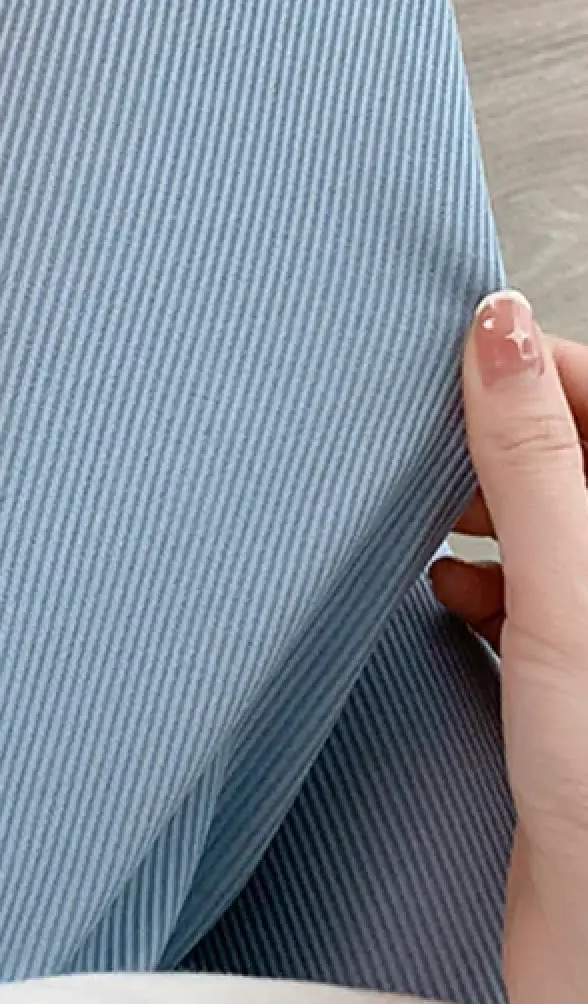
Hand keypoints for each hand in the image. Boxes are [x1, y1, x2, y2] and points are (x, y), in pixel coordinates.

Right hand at [431, 290, 587, 1003]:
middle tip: (435, 457)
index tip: (454, 365)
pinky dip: (480, 576)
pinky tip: (448, 597)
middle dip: (496, 443)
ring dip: (482, 510)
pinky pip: (523, 585)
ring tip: (435, 528)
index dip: (529, 368)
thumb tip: (499, 327)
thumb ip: (533, 455)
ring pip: (539, 517)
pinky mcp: (569, 676)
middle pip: (566, 451)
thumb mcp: (566, 593)